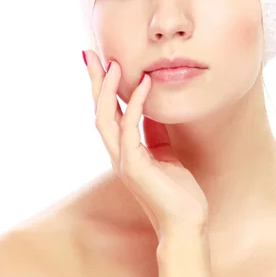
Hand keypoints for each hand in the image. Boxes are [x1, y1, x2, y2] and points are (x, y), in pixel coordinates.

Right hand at [84, 50, 208, 238]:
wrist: (185, 222)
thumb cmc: (177, 190)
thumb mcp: (165, 152)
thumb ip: (154, 130)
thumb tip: (153, 106)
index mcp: (124, 150)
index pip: (108, 112)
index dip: (103, 87)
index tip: (101, 62)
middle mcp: (118, 153)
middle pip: (98, 110)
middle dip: (94, 82)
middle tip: (90, 54)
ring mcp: (123, 160)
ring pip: (105, 118)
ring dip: (107, 89)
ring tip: (111, 64)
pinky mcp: (134, 166)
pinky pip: (130, 128)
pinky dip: (136, 103)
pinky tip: (144, 84)